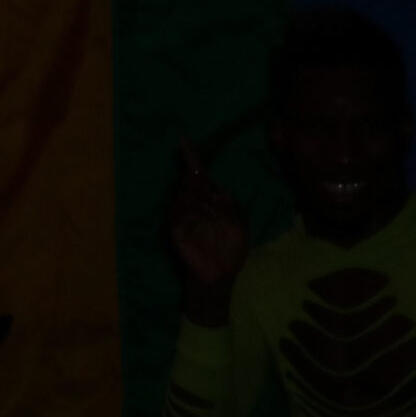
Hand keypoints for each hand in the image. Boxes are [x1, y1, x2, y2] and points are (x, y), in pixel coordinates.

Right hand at [165, 140, 247, 314]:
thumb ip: (232, 206)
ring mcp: (183, 216)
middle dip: (196, 181)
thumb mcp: (241, 225)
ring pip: (182, 194)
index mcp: (212, 201)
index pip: (201, 176)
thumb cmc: (232, 251)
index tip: (184, 139)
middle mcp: (196, 205)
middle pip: (190, 182)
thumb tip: (219, 188)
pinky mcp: (174, 229)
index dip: (192, 158)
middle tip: (209, 192)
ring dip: (194, 197)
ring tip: (208, 213)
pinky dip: (182, 209)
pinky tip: (191, 212)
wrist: (220, 277)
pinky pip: (174, 213)